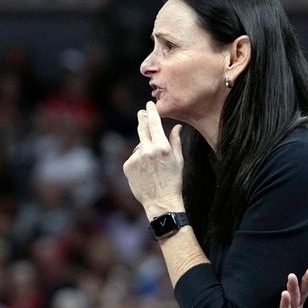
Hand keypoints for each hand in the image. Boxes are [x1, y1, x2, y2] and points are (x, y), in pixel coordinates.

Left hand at [122, 101, 184, 218]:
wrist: (161, 202)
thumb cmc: (174, 181)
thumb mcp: (179, 160)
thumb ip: (176, 141)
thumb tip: (177, 127)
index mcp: (162, 147)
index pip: (155, 123)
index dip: (151, 112)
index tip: (149, 105)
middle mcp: (148, 150)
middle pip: (142, 129)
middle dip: (142, 119)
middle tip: (141, 112)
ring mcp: (136, 158)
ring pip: (139, 147)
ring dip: (144, 149)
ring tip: (152, 165)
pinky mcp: (127, 166)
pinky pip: (133, 158)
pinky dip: (138, 161)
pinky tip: (145, 172)